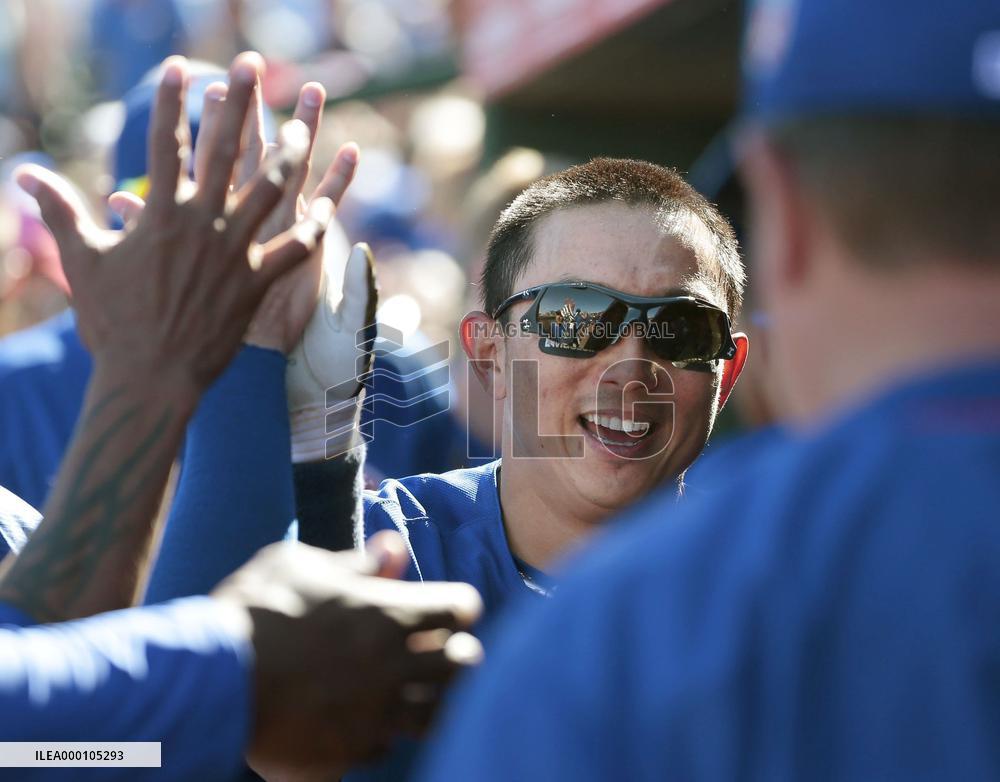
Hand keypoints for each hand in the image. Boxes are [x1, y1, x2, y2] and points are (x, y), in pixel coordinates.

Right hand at [19, 53, 331, 397]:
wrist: (150, 377)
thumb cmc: (113, 322)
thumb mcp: (83, 262)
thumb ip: (64, 212)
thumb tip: (25, 176)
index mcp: (159, 215)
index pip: (166, 146)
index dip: (173, 103)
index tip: (181, 67)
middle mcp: (202, 225)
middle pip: (224, 152)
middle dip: (239, 103)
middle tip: (252, 66)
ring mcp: (234, 253)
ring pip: (269, 192)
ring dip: (287, 155)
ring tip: (302, 123)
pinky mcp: (257, 283)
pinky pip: (294, 250)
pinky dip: (314, 229)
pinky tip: (330, 207)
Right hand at [210, 531, 482, 775]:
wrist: (209, 681)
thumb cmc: (254, 609)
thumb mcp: (301, 564)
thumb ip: (355, 561)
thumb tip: (393, 548)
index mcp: (389, 614)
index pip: (462, 607)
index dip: (456, 604)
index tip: (442, 606)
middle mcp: (393, 667)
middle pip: (465, 663)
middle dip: (458, 651)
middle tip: (436, 647)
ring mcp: (374, 716)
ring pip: (437, 713)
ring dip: (431, 696)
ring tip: (411, 687)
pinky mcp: (347, 754)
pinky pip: (385, 746)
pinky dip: (382, 732)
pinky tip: (364, 717)